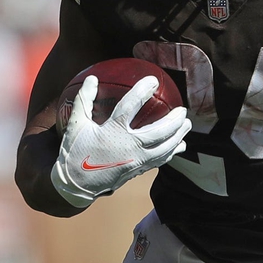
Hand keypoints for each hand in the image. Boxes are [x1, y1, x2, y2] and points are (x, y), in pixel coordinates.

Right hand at [50, 74, 190, 207]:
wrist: (75, 185)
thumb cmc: (75, 152)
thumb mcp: (76, 125)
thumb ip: (84, 100)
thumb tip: (92, 78)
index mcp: (112, 132)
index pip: (130, 106)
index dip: (142, 91)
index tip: (153, 81)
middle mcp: (128, 147)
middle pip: (159, 132)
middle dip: (174, 120)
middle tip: (183, 110)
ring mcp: (135, 161)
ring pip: (165, 148)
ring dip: (178, 136)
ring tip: (187, 124)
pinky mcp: (138, 170)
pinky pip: (160, 160)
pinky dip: (172, 152)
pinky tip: (179, 145)